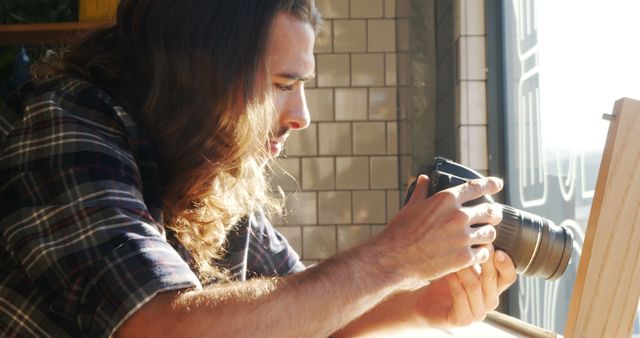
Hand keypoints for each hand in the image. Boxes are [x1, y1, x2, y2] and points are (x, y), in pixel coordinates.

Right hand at [377, 175, 503, 284]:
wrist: (395, 258)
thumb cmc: (400, 232)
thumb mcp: (410, 207)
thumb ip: (421, 192)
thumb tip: (423, 179)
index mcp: (446, 200)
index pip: (476, 187)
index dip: (490, 184)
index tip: (497, 184)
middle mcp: (458, 216)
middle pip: (490, 211)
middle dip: (493, 213)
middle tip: (492, 216)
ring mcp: (463, 237)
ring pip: (490, 233)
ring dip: (487, 234)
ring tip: (483, 237)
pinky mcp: (463, 257)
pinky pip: (483, 253)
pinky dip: (481, 253)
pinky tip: (476, 254)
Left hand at [414, 248, 517, 327]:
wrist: (424, 301)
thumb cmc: (445, 279)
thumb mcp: (462, 263)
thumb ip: (474, 251)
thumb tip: (480, 225)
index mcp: (493, 287)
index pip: (508, 276)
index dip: (506, 264)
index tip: (498, 250)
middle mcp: (488, 301)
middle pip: (493, 281)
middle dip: (484, 261)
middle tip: (475, 246)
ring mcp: (477, 313)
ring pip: (476, 287)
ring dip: (465, 269)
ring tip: (455, 254)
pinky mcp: (462, 319)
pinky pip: (460, 297)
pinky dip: (453, 281)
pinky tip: (446, 270)